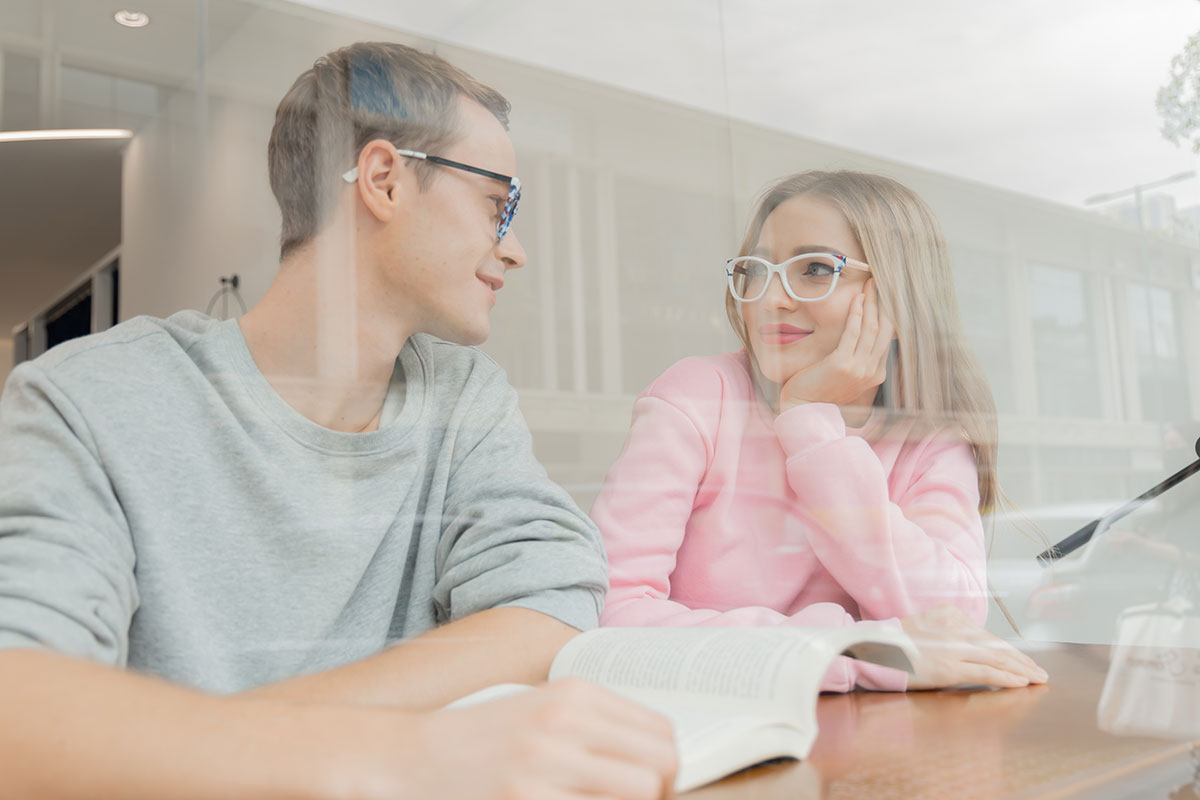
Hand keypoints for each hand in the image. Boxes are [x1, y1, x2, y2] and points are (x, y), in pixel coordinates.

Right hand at [371, 679, 677, 799]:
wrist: (405, 758)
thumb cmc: (478, 741)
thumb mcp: (538, 711)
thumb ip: (594, 726)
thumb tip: (657, 758)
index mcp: (572, 694)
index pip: (661, 732)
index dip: (667, 765)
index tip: (652, 783)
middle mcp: (563, 724)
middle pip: (659, 767)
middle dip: (658, 793)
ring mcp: (543, 766)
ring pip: (638, 794)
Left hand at [779, 278, 893, 411]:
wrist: (803, 410)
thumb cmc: (820, 390)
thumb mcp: (846, 375)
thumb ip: (857, 359)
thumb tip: (861, 334)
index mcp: (875, 375)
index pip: (887, 339)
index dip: (887, 314)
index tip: (885, 295)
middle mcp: (871, 372)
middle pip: (884, 330)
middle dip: (883, 303)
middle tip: (881, 282)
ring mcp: (859, 369)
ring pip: (871, 329)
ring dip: (872, 303)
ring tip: (871, 285)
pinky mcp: (842, 365)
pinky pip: (853, 334)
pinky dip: (856, 314)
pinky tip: (856, 300)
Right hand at [900, 605, 1048, 690]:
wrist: (872, 649)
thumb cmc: (894, 643)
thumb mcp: (924, 627)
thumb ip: (948, 633)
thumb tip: (970, 648)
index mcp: (950, 616)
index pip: (988, 635)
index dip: (1009, 650)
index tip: (1024, 660)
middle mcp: (956, 629)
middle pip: (998, 646)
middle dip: (1022, 661)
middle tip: (1040, 672)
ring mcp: (954, 648)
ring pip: (997, 658)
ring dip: (1021, 670)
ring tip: (1037, 679)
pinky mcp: (950, 667)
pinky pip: (986, 672)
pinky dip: (1006, 678)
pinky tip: (1020, 683)